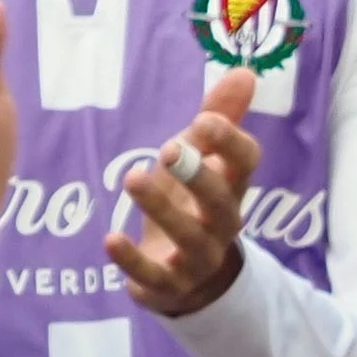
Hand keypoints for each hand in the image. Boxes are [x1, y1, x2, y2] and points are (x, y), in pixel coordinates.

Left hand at [111, 68, 260, 317]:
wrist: (190, 279)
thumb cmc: (192, 204)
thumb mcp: (202, 159)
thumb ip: (219, 117)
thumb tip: (245, 71)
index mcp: (231, 187)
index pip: (246, 164)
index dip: (230, 143)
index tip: (205, 120)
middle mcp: (222, 223)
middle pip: (221, 202)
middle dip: (197, 176)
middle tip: (169, 148)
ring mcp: (198, 258)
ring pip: (188, 237)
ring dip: (161, 208)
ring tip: (132, 177)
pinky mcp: (169, 285)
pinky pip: (154, 276)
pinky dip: (132, 260)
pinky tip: (110, 238)